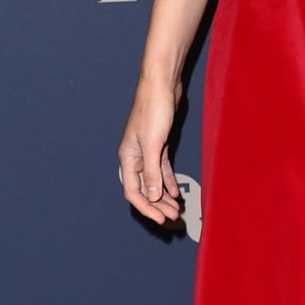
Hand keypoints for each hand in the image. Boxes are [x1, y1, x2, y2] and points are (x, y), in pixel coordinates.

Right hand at [118, 78, 183, 224]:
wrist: (161, 85)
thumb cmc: (154, 110)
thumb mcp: (154, 144)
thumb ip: (152, 171)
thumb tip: (152, 196)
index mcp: (128, 158)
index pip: (134, 192)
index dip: (147, 208)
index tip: (161, 219)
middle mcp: (135, 157)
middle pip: (144, 189)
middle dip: (158, 205)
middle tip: (174, 217)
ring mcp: (147, 151)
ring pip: (154, 180)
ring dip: (164, 196)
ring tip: (176, 208)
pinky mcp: (159, 144)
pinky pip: (161, 169)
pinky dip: (168, 181)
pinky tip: (175, 191)